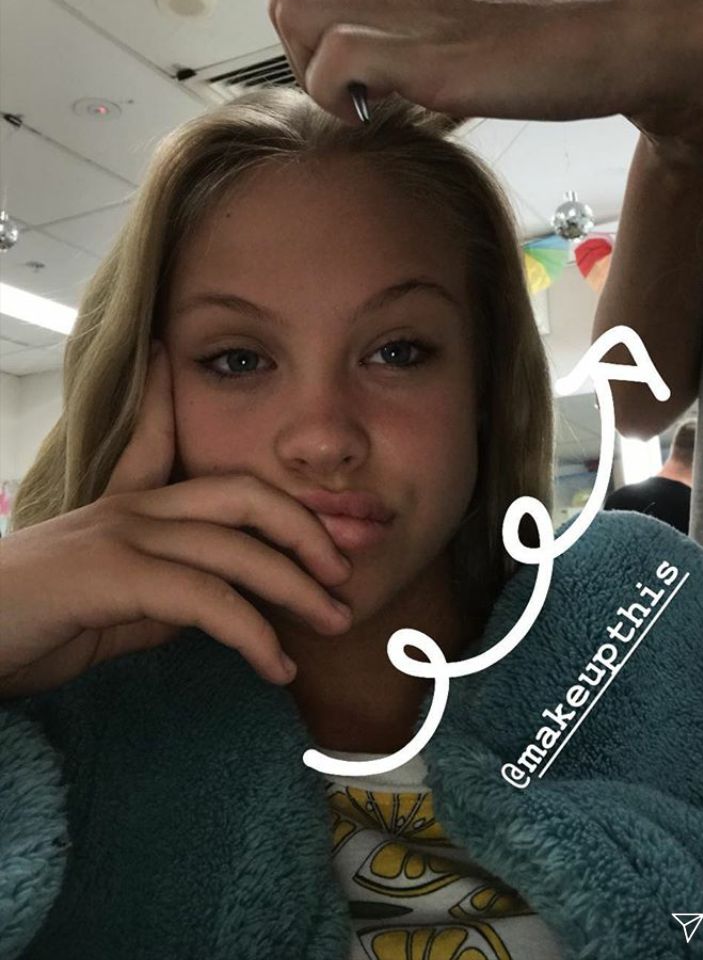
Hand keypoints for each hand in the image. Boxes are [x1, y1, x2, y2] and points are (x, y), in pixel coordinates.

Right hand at [0, 343, 352, 699]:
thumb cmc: (23, 629)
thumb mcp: (104, 611)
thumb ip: (158, 601)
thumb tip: (210, 609)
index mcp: (123, 509)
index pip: (161, 441)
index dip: (175, 400)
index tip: (176, 359)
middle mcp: (129, 510)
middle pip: (241, 494)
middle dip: (305, 526)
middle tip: (347, 565)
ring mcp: (121, 536)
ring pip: (236, 548)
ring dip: (298, 587)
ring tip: (336, 620)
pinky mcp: (113, 575)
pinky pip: (206, 601)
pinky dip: (253, 635)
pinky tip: (276, 665)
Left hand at [268, 0, 702, 125]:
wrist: (628, 35)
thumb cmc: (582, 36)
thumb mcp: (507, 21)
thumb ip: (473, 22)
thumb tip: (488, 29)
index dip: (329, 40)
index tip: (369, 84)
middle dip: (305, 60)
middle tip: (360, 102)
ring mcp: (409, 12)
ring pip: (294, 15)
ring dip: (316, 75)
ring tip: (374, 109)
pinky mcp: (421, 52)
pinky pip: (331, 60)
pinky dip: (341, 99)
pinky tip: (390, 117)